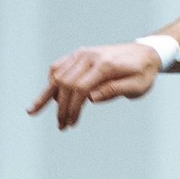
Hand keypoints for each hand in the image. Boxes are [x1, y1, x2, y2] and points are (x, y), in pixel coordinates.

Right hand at [32, 42, 161, 128]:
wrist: (145, 53)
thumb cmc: (143, 73)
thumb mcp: (137, 87)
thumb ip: (115, 91)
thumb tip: (91, 98)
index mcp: (104, 65)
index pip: (80, 88)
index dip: (72, 108)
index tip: (71, 124)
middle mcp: (89, 56)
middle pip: (65, 83)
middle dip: (61, 107)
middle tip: (61, 125)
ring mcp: (82, 54)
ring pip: (57, 75)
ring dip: (47, 95)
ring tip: (34, 111)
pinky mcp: (79, 55)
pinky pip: (58, 67)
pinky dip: (51, 81)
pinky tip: (48, 95)